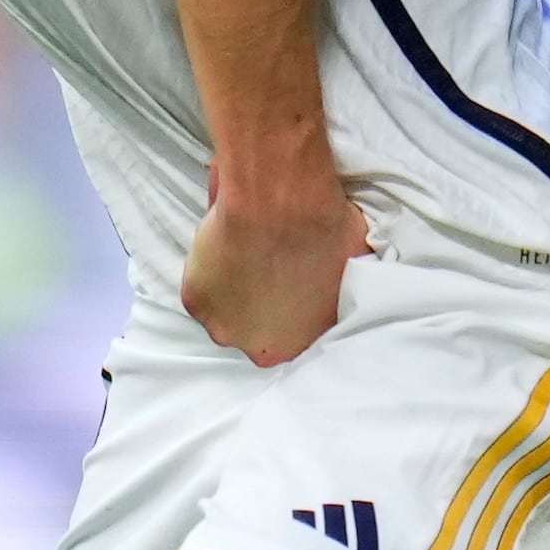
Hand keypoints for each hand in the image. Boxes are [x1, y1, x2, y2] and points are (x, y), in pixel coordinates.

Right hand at [181, 167, 371, 367]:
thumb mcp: (352, 262)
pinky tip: (223, 241)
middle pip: (256, 329)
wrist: (282, 204)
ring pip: (225, 310)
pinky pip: (201, 287)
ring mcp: (224, 326)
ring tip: (244, 250)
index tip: (289, 280)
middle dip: (260, 302)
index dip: (291, 306)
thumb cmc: (325, 229)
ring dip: (232, 287)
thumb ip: (341, 283)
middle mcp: (261, 345)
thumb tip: (342, 275)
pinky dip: (208, 267)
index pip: (293, 334)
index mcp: (301, 343)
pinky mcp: (196, 302)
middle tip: (265, 263)